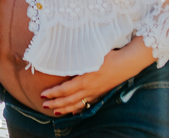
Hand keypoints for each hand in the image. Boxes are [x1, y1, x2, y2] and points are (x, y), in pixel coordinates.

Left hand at [40, 41, 154, 115]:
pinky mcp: (100, 95)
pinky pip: (86, 105)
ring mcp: (95, 94)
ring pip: (77, 105)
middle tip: (44, 105)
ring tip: (55, 111)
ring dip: (65, 109)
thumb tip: (63, 58)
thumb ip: (78, 59)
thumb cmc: (108, 56)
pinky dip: (78, 110)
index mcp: (85, 80)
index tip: (43, 95)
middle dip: (55, 103)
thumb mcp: (91, 55)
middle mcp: (89, 90)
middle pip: (69, 100)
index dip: (53, 94)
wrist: (126, 64)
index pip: (65, 90)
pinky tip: (73, 112)